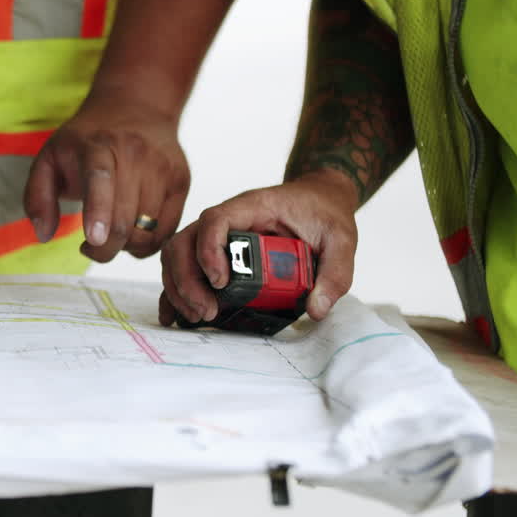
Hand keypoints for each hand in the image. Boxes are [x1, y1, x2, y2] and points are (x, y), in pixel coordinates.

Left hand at [24, 87, 189, 261]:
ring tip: (111, 234)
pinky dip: (148, 244)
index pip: (100, 179)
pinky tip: (132, 233)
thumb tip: (43, 234)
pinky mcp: (181, 181)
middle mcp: (135, 154)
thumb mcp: (49, 157)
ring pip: (148, 232)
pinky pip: (167, 231)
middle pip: (124, 220)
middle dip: (104, 250)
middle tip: (90, 248)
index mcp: (97, 146)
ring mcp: (163, 168)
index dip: (98, 211)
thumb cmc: (87, 141)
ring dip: (126, 247)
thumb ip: (37, 196)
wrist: (137, 106)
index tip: (94, 239)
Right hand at [158, 168, 358, 326]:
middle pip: (185, 242)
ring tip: (197, 316)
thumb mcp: (341, 239)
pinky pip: (186, 268)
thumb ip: (335, 272)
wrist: (320, 199)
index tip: (221, 282)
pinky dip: (176, 291)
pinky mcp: (216, 253)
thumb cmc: (325, 212)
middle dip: (187, 280)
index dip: (209, 251)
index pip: (214, 220)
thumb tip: (316, 309)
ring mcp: (217, 236)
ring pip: (177, 255)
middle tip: (207, 311)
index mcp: (252, 207)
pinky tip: (175, 315)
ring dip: (179, 287)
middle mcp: (227, 220)